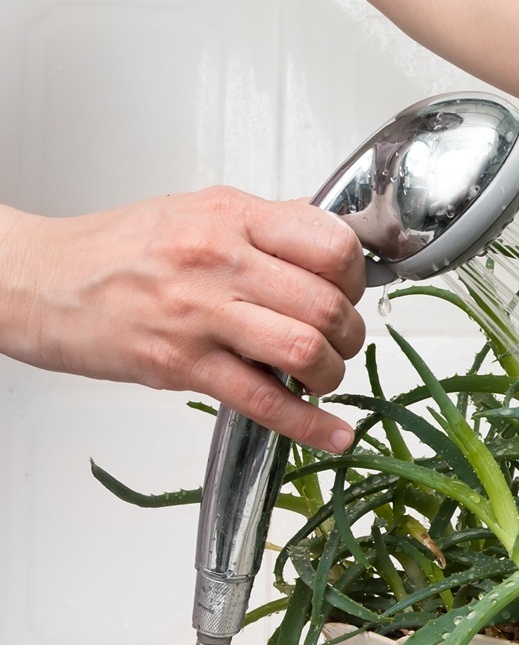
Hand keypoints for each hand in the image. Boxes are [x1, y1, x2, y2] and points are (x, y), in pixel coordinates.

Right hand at [0, 187, 366, 451]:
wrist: (36, 280)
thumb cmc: (115, 248)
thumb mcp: (197, 210)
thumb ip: (266, 223)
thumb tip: (328, 231)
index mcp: (232, 216)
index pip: (331, 243)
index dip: (357, 275)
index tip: (352, 290)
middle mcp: (220, 259)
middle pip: (327, 302)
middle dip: (349, 331)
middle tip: (339, 339)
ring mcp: (201, 314)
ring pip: (305, 349)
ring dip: (332, 371)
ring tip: (323, 373)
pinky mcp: (180, 365)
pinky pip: (263, 401)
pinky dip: (310, 425)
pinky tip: (333, 435)